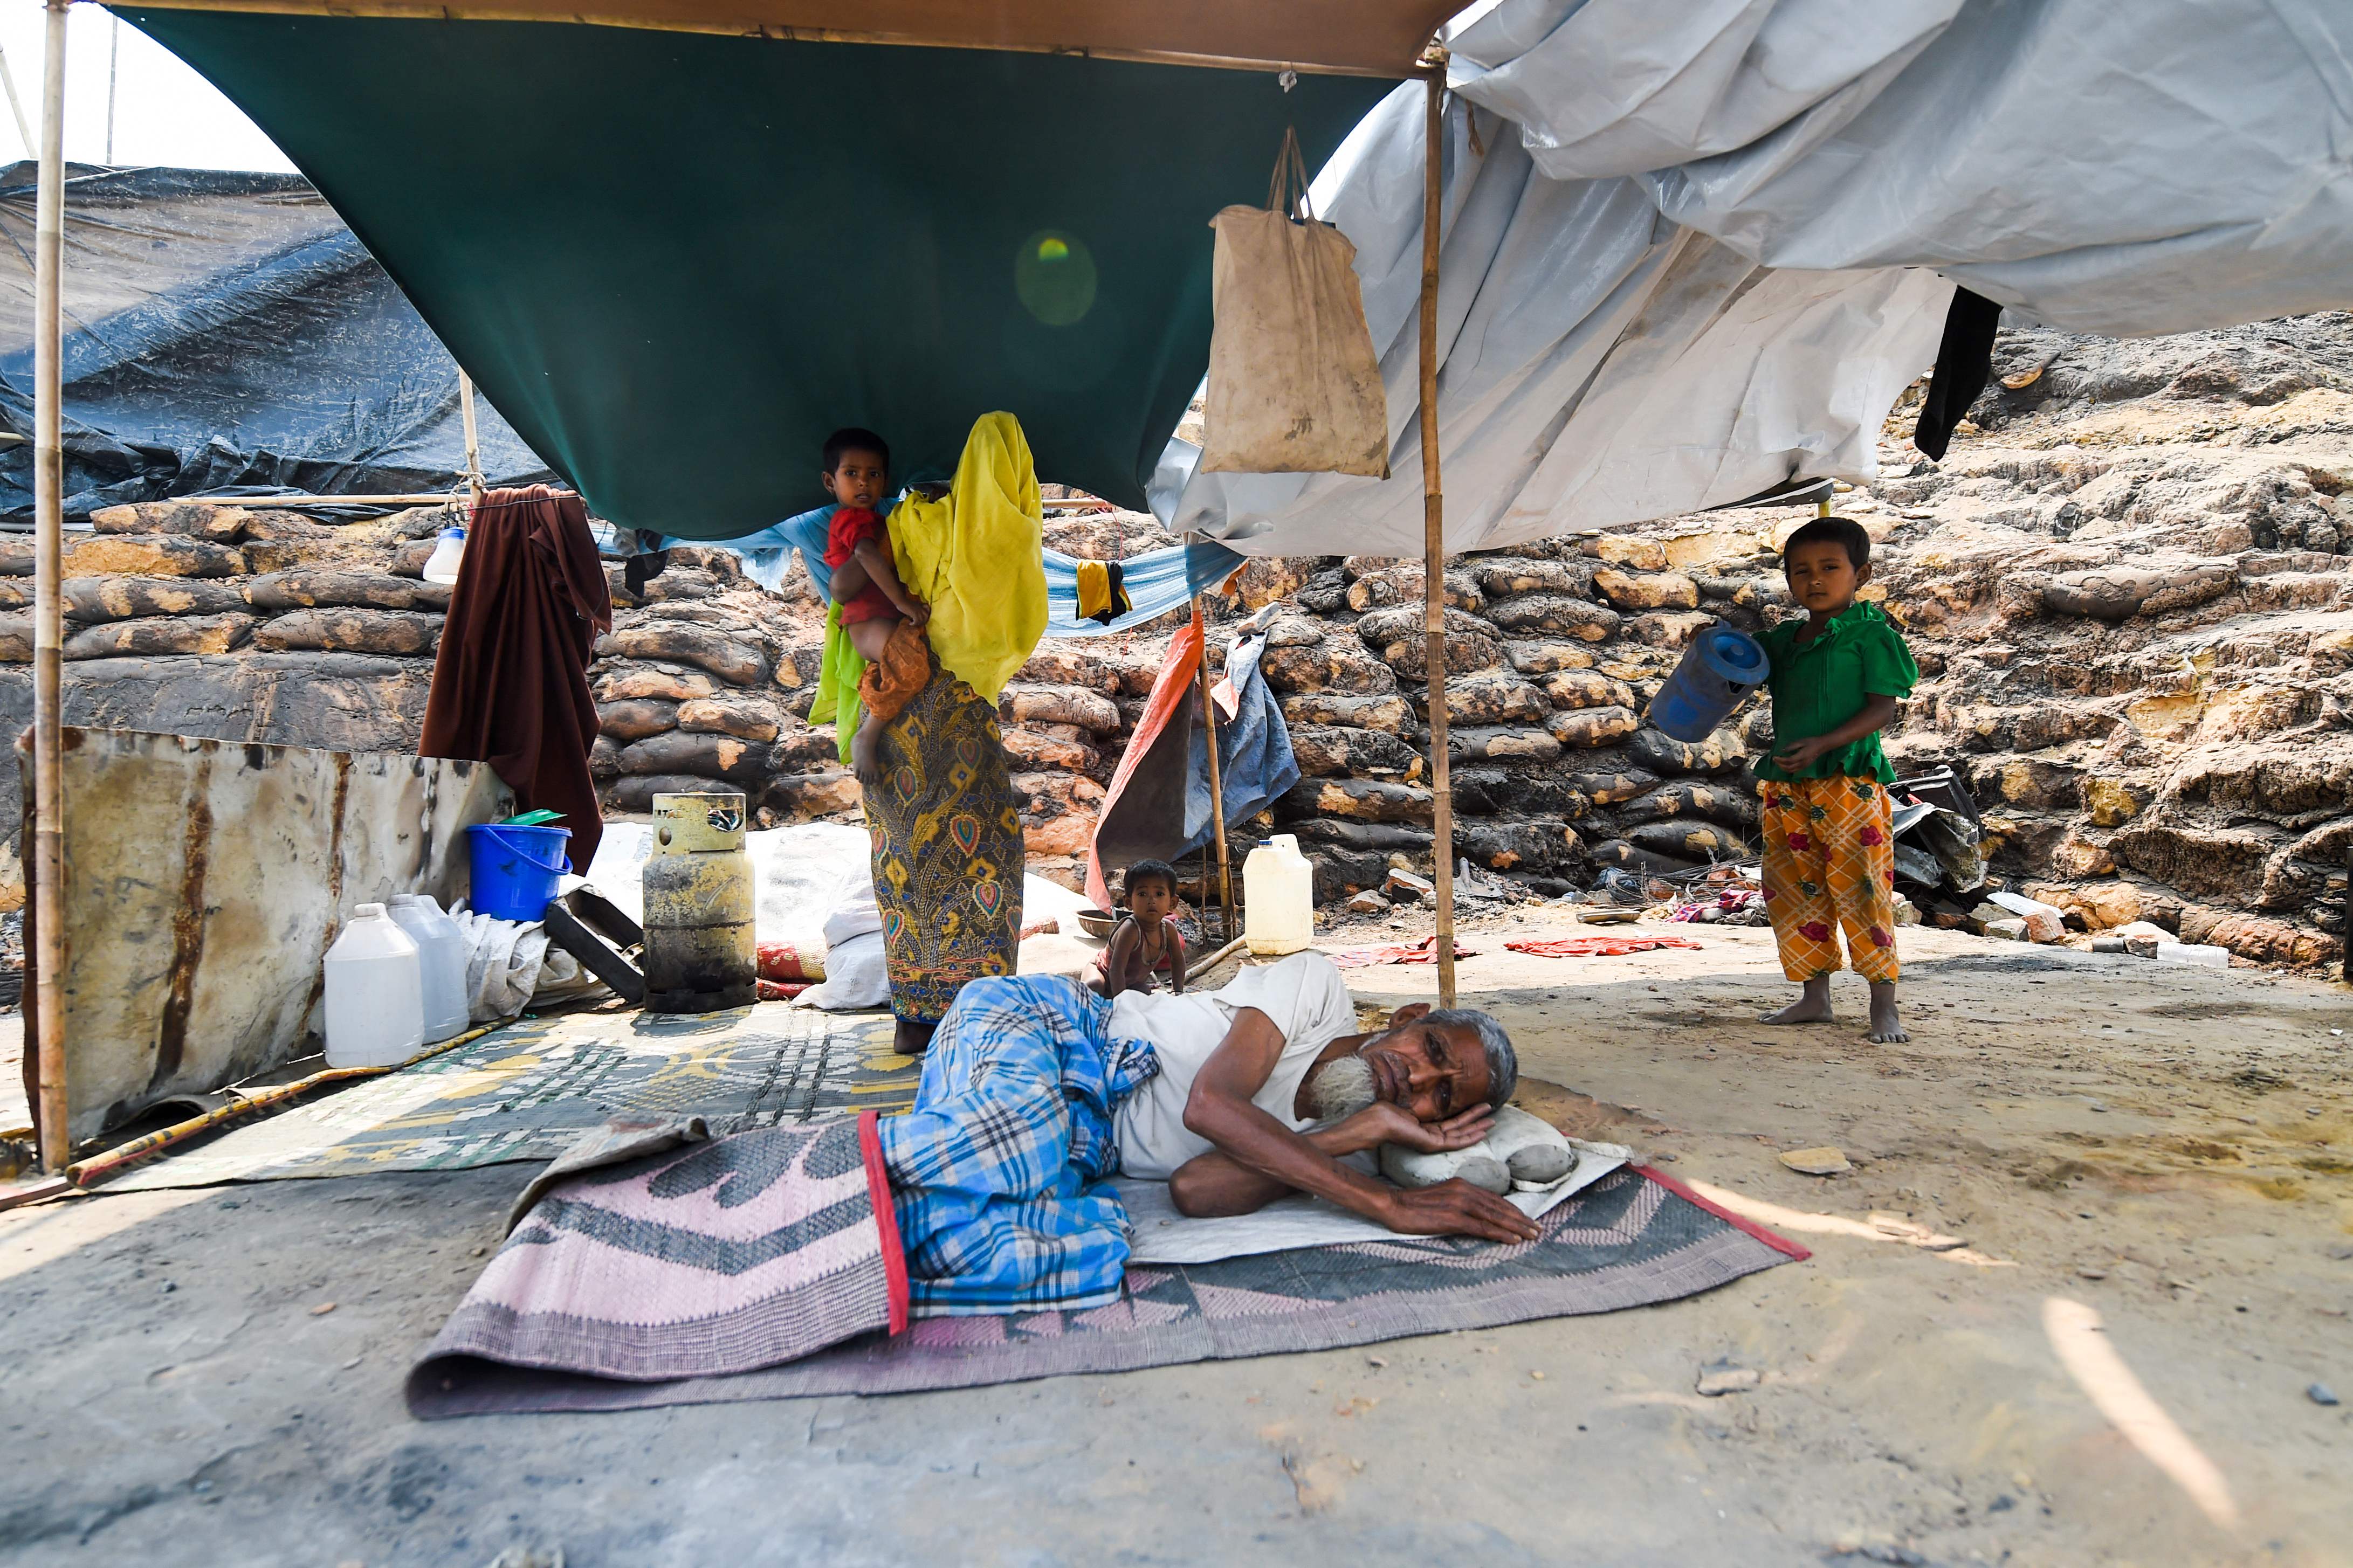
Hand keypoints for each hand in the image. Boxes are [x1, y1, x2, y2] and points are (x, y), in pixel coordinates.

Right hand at [901, 594, 931, 627]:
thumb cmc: (904, 603)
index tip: (921, 618)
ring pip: (922, 620)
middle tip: (916, 623)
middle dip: (922, 621)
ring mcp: (918, 611)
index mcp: (921, 605)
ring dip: (917, 624)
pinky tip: (910, 624)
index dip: (926, 615)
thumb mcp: (913, 605)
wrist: (901, 600)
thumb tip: (914, 616)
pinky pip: (917, 621)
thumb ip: (916, 609)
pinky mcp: (914, 613)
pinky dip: (914, 624)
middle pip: (926, 617)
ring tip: (912, 624)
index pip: (928, 609)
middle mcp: (921, 608)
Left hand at [1349, 1102, 1494, 1154]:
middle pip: (1460, 1129)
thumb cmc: (1389, 1111)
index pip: (1451, 1124)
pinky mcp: (1433, 1144)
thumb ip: (1422, 1103)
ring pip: (1461, 1135)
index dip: (1466, 1116)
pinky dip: (1470, 1136)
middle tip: (1493, 1115)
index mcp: (1426, 1127)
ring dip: (1477, 1127)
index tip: (1479, 1108)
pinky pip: (1456, 1141)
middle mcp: (1431, 1136)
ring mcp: (1433, 1142)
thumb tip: (1425, 1084)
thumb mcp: (1410, 1105)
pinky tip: (1482, 1132)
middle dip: (1476, 1121)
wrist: (1380, 1120)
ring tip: (1492, 1121)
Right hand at [1379, 1179, 1541, 1243]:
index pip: (1493, 1198)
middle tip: (1537, 1228)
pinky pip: (1483, 1227)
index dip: (1512, 1209)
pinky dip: (1501, 1234)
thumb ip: (1458, 1203)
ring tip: (1532, 1235)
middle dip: (1521, 1219)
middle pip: (1499, 1207)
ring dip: (1517, 1227)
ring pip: (1496, 1217)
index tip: (1526, 1218)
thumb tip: (1473, 1216)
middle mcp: (1464, 1191)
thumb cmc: (1412, 1205)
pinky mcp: (1453, 1218)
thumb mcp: (1440, 1198)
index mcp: (1461, 1184)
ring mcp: (1460, 1204)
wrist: (1392, 1204)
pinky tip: (1514, 1240)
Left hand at [1773, 735, 1834, 770]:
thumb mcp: (1801, 741)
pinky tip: (1785, 765)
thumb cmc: (1811, 742)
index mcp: (1802, 756)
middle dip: (1780, 764)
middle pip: (1788, 767)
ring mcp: (1804, 766)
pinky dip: (1788, 769)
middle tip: (1774, 759)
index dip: (1780, 760)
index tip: (1774, 757)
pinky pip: (1795, 770)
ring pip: (1791, 770)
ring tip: (1778, 763)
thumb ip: (1791, 746)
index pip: (1788, 761)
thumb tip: (1782, 750)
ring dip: (1783, 768)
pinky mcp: (1805, 766)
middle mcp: (1803, 763)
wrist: (1822, 745)